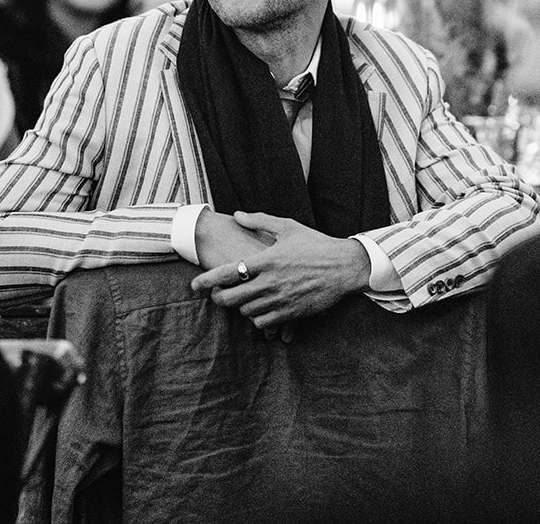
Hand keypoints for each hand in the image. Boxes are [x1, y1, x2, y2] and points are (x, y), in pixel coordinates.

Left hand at [190, 212, 371, 329]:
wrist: (345, 266)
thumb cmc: (316, 244)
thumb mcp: (287, 227)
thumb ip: (258, 221)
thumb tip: (236, 215)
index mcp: (266, 260)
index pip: (227, 272)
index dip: (206, 281)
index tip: (194, 285)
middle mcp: (270, 282)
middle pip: (231, 298)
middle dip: (219, 298)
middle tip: (216, 295)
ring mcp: (281, 300)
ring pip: (246, 312)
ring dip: (239, 307)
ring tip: (240, 299)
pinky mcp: (292, 313)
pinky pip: (263, 323)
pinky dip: (256, 319)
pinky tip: (258, 310)